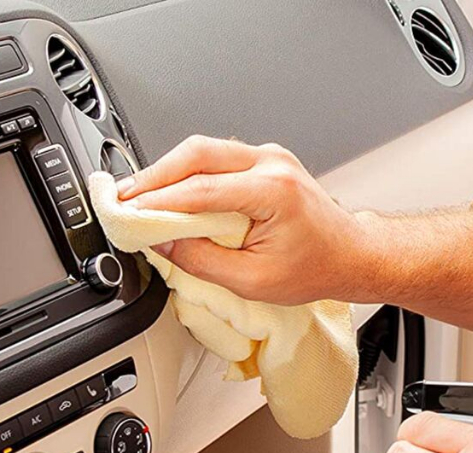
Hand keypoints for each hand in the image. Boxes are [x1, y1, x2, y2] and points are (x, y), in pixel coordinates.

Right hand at [117, 135, 364, 304]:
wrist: (349, 255)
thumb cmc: (316, 268)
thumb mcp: (254, 281)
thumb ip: (203, 262)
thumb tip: (163, 246)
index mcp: (272, 190)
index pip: (200, 189)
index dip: (157, 201)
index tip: (128, 213)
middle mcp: (270, 163)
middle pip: (196, 153)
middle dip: (153, 176)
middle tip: (122, 198)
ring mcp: (267, 157)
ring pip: (203, 150)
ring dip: (167, 172)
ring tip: (138, 197)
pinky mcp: (262, 162)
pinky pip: (215, 159)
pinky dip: (187, 173)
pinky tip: (169, 192)